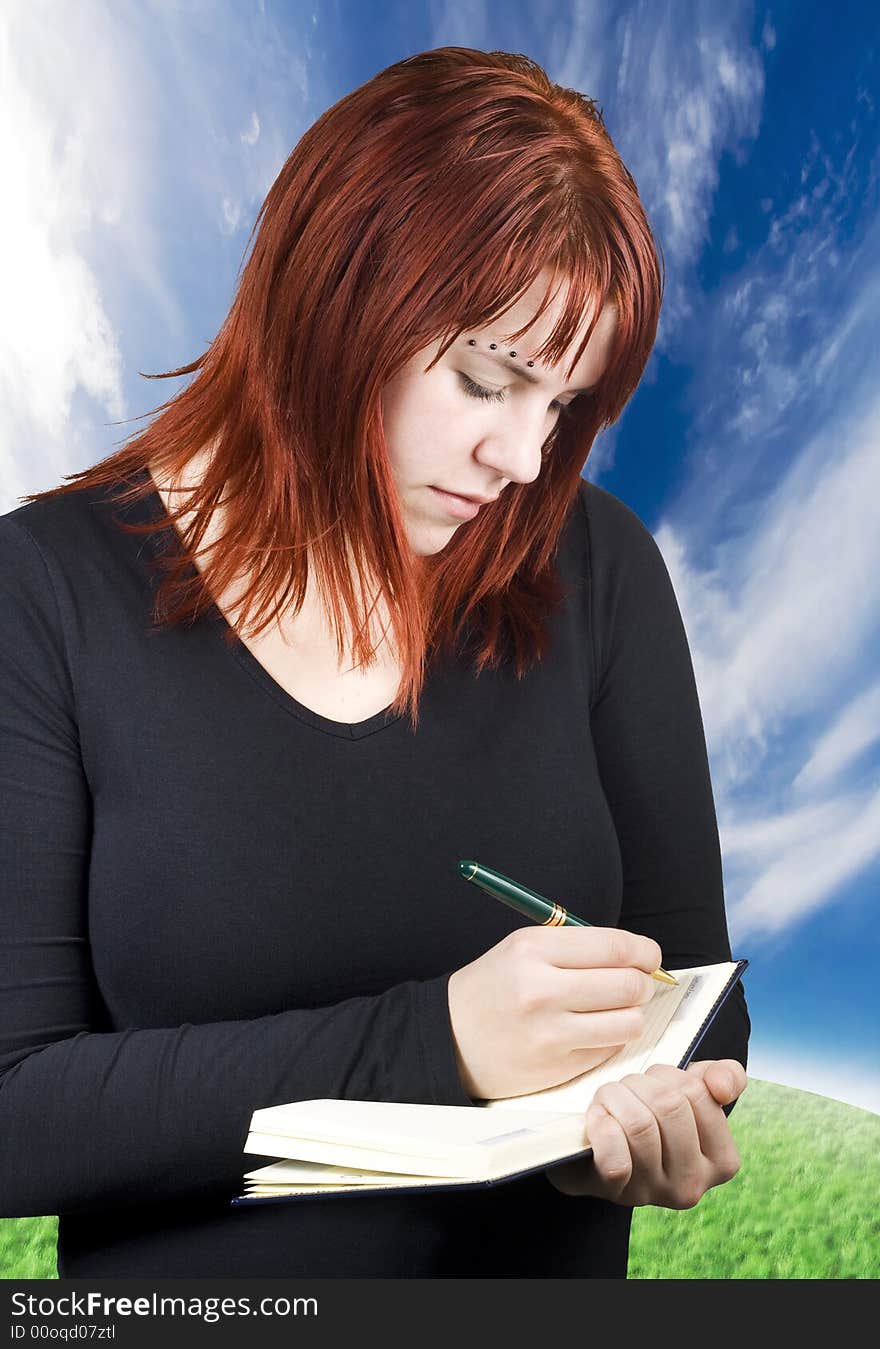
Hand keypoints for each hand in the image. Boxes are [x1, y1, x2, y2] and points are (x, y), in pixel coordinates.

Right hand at [447, 925, 661, 1099]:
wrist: (450, 1037)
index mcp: (533, 949)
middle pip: (628, 984)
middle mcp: (541, 989)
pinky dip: (612, 1038)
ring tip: (618, 1009)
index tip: (649, 956)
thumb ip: (579, 947)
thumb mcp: (524, 948)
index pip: (614, 947)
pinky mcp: (556, 1068)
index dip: (645, 951)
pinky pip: (611, 1049)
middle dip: (643, 983)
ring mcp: (549, 1032)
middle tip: (638, 983)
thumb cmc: (496, 987)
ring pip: (629, 1021)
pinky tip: (593, 1031)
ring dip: (633, 1014)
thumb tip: (639, 955)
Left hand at [544, 1059, 746, 1206]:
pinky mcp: (618, 1193)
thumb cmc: (652, 1117)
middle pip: (668, 1106)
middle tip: (626, 1089)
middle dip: (639, 1083)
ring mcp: (655, 1192)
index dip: (667, 1075)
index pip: (697, 1094)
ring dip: (615, 1096)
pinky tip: (598, 1119)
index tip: (654, 1083)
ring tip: (609, 1100)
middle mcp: (693, 1185)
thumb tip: (720, 1086)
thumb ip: (723, 1077)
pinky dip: (602, 1126)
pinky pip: (615, 1157)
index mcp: (722, 1161)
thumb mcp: (693, 1092)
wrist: (600, 1153)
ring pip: (639, 1124)